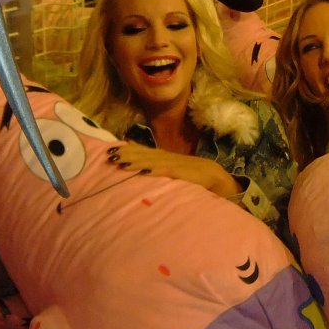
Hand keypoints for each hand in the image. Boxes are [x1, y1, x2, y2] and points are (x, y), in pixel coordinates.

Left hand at [107, 143, 240, 196]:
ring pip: (152, 161)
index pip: (144, 151)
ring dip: (135, 160)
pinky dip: (155, 171)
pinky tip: (143, 172)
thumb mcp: (175, 172)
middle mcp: (168, 159)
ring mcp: (175, 165)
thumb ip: (160, 169)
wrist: (219, 179)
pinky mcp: (183, 174)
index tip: (111, 149)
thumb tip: (142, 170)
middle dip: (127, 153)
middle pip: (144, 153)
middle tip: (109, 153)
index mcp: (166, 158)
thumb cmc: (196, 177)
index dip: (128, 149)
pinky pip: (167, 172)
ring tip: (119, 161)